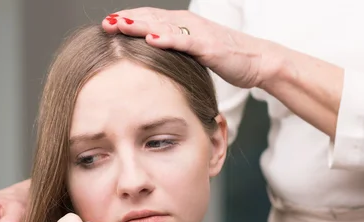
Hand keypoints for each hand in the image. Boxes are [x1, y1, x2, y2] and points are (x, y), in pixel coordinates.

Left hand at [102, 8, 279, 88]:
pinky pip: (184, 41)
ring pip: (164, 26)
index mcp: (184, 26)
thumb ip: (179, 52)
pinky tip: (151, 39)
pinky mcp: (208, 46)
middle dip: (127, 20)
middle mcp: (189, 24)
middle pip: (152, 18)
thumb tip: (160, 60)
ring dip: (140, 25)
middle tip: (105, 23)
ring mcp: (198, 34)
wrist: (258, 61)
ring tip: (119, 25)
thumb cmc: (229, 59)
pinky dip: (166, 39)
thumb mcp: (198, 54)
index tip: (108, 25)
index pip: (151, 19)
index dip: (130, 19)